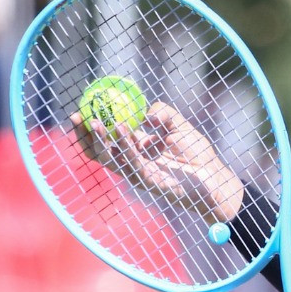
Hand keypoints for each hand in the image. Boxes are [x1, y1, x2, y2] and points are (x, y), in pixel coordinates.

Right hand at [72, 102, 243, 221]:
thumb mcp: (178, 124)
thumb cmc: (196, 152)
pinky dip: (125, 145)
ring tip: (95, 121)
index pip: (104, 140)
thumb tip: (146, 116)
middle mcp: (132, 162)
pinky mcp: (149, 181)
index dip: (89, 128)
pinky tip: (121, 128)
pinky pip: (133, 162)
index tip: (79, 110)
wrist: (213, 175)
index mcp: (134, 149)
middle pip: (99, 152)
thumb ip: (163, 113)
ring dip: (101, 140)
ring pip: (111, 159)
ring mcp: (138, 173)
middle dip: (84, 136)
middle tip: (77, 117)